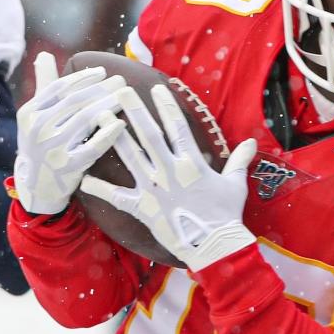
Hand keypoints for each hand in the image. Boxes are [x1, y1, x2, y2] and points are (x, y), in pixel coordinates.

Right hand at [13, 52, 126, 215]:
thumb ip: (42, 84)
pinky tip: (121, 123)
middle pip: (75, 102)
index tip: (103, 71)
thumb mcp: (34, 116)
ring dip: (108, 104)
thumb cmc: (39, 143)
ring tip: (124, 96)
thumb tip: (44, 54)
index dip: (83, 77)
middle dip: (101, 88)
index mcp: (29, 113)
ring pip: (85, 120)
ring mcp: (52, 149)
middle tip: (121, 80)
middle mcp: (38, 129)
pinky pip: (92, 147)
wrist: (36, 186)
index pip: (59, 88)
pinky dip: (107, 134)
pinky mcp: (67, 167)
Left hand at [81, 84, 257, 271]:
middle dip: (134, 110)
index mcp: (191, 162)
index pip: (177, 126)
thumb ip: (239, 160)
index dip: (167, 105)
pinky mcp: (142, 207)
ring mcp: (153, 188)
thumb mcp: (235, 184)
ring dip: (114, 136)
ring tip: (99, 117)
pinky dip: (99, 189)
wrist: (214, 246)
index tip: (156, 87)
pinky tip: (82, 179)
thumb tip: (251, 141)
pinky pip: (116, 196)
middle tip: (120, 90)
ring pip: (130, 156)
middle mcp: (169, 170)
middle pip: (148, 134)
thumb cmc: (226, 215)